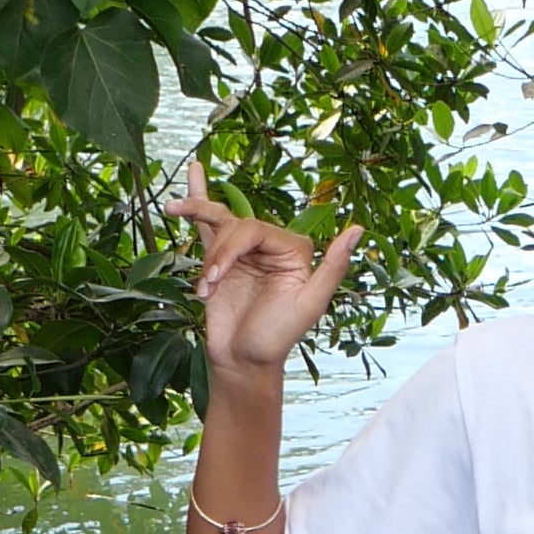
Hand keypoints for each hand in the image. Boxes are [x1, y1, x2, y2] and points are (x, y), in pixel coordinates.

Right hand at [177, 162, 357, 380]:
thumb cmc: (277, 339)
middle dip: (216, 256)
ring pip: (220, 221)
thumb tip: (358, 228)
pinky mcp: (222, 262)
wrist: (242, 362)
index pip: (254, 230)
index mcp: (296, 251)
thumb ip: (333, 267)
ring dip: (200, 231)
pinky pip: (210, 224)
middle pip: (235, 227)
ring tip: (176, 219)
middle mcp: (273, 246)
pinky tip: (194, 172)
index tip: (213, 281)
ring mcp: (246, 253)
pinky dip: (200, 200)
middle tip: (206, 288)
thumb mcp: (310, 305)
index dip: (230, 250)